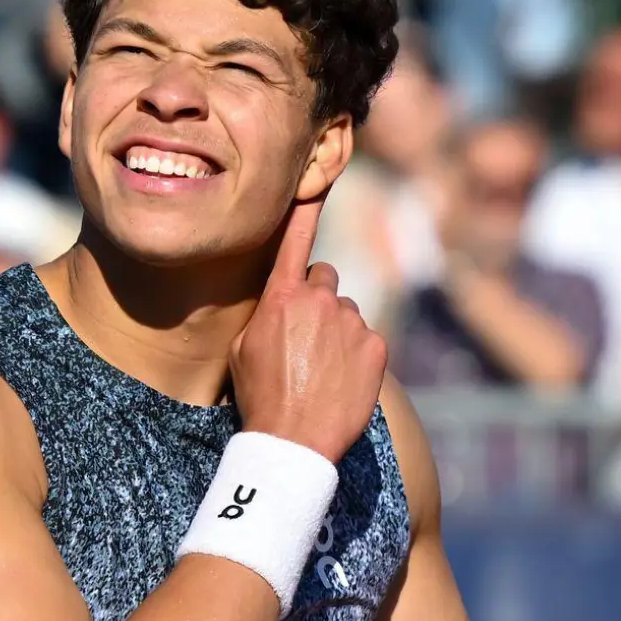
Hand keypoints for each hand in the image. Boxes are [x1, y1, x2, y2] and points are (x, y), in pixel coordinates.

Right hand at [230, 194, 387, 462]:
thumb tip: (283, 303)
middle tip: (305, 342)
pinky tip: (340, 382)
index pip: (295, 240)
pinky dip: (358, 357)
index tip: (317, 179)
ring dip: (337, 333)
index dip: (305, 208)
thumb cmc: (259, 397)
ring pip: (346, 315)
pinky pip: (367, 340)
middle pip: (324, 281)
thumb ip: (267, 313)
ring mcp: (351, 322)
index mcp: (281, 297)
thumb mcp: (244, 348)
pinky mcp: (376, 347)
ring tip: (320, 372)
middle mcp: (319, 300)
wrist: (293, 441)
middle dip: (318, 302)